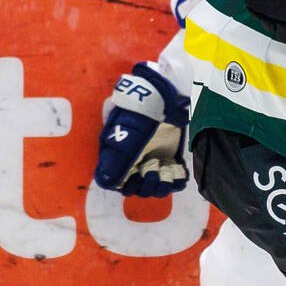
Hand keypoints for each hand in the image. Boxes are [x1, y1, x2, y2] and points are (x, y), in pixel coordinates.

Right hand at [93, 63, 189, 196]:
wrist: (164, 98)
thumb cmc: (140, 114)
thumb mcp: (126, 136)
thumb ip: (117, 160)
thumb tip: (106, 183)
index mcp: (118, 156)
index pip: (119, 183)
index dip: (126, 186)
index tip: (133, 179)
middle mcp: (135, 161)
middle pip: (137, 188)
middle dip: (145, 187)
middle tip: (153, 174)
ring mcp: (153, 160)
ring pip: (155, 186)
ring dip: (160, 186)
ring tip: (164, 173)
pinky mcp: (171, 157)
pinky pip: (174, 179)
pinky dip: (177, 181)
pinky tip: (178, 174)